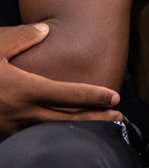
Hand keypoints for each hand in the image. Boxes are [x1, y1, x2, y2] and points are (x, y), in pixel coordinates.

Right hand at [0, 23, 122, 137]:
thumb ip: (21, 38)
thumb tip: (45, 29)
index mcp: (26, 91)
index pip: (70, 95)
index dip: (96, 96)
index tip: (116, 98)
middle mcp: (23, 114)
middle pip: (68, 121)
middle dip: (96, 119)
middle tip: (118, 117)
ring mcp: (11, 130)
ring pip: (50, 133)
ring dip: (73, 130)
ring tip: (94, 126)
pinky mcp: (1, 138)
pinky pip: (28, 138)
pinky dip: (47, 136)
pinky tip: (54, 134)